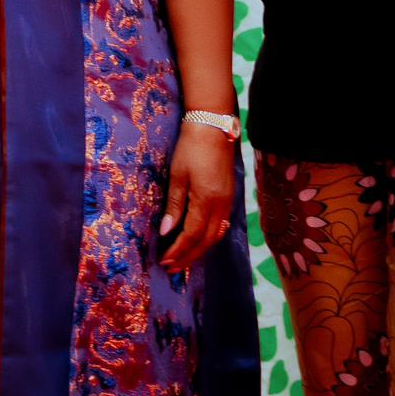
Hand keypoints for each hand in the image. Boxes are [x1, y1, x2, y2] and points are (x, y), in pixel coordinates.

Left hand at [158, 118, 238, 271]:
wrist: (213, 127)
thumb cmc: (191, 148)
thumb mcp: (177, 176)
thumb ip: (174, 206)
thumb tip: (166, 232)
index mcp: (206, 201)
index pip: (192, 235)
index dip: (178, 251)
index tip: (164, 261)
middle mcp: (221, 205)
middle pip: (206, 241)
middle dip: (188, 256)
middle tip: (171, 268)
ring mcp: (228, 202)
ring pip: (216, 235)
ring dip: (199, 250)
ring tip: (183, 259)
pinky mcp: (230, 197)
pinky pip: (221, 225)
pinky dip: (209, 238)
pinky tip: (199, 241)